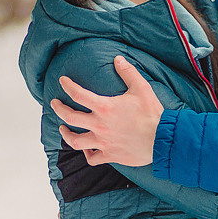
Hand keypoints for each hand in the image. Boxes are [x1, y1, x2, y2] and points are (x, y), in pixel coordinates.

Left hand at [48, 55, 163, 166]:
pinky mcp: (110, 155)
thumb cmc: (152, 114)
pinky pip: (92, 159)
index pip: (78, 94)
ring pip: (75, 141)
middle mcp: (99, 125)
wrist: (162, 139)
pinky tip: (87, 150)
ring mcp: (103, 142)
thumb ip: (128, 72)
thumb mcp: (141, 88)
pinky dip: (87, 155)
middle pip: (70, 117)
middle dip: (59, 108)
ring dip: (66, 134)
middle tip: (55, 103)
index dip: (67, 85)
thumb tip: (118, 59)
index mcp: (104, 107)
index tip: (63, 81)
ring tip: (63, 128)